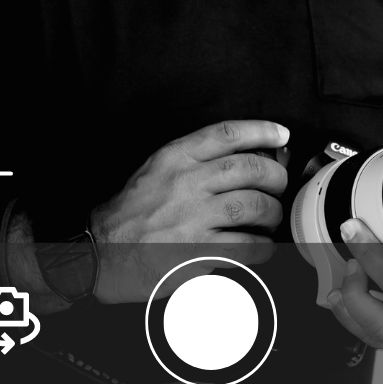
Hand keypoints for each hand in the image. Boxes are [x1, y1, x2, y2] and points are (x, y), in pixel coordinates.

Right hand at [89, 119, 289, 304]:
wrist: (101, 251)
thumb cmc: (130, 211)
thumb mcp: (155, 168)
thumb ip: (193, 159)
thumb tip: (240, 155)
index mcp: (175, 157)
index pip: (227, 133)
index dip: (261, 130)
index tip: (281, 135)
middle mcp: (186, 182)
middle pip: (249, 168)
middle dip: (275, 175)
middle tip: (279, 185)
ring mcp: (192, 218)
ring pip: (253, 206)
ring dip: (272, 212)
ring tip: (270, 217)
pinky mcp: (196, 253)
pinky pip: (245, 247)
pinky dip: (263, 247)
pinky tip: (261, 247)